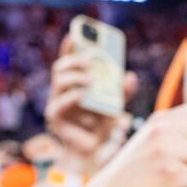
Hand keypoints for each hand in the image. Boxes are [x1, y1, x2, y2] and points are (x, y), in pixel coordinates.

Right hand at [45, 34, 137, 169]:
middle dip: (75, 59)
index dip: (69, 47)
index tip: (74, 34)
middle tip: (92, 61)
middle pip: (60, 67)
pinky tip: (85, 95)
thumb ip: (122, 91)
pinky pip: (61, 102)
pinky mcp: (55, 117)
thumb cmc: (101, 126)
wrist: (92, 152)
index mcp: (74, 84)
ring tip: (93, 79)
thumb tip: (130, 76)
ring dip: (76, 76)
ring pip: (59, 80)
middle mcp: (62, 91)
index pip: (69, 60)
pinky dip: (74, 96)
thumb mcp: (115, 105)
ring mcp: (57, 102)